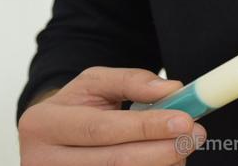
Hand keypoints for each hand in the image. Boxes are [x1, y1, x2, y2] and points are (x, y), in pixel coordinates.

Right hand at [19, 67, 205, 165]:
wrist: (51, 135)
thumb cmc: (76, 107)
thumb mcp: (96, 83)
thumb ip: (132, 81)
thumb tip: (172, 90)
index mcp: (43, 124)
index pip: (102, 128)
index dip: (146, 127)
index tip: (184, 120)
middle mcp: (44, 161)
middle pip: (113, 162)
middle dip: (161, 150)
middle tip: (195, 136)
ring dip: (161, 165)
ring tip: (183, 148)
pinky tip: (168, 162)